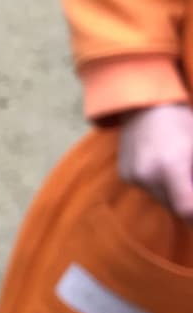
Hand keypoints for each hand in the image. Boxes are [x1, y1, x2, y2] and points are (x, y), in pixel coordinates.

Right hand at [117, 102, 192, 221]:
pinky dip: (158, 185)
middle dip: (186, 202)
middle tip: (189, 184)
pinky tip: (162, 167)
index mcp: (170, 166)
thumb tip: (192, 190)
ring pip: (160, 199)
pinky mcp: (125, 174)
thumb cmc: (179, 121)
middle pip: (173, 206)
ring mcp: (133, 176)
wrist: (143, 104)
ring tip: (178, 172)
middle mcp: (148, 175)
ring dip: (173, 193)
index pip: (185, 208)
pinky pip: (147, 189)